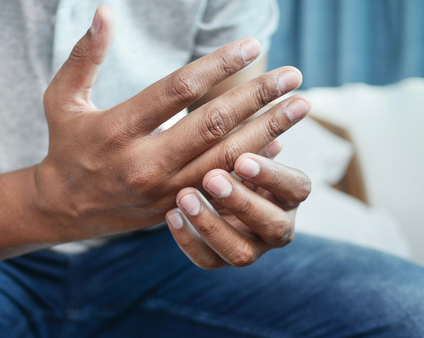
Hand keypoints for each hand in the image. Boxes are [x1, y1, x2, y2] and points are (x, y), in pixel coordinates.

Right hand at [34, 6, 308, 240]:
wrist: (64, 207)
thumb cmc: (66, 146)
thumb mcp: (62, 99)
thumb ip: (84, 56)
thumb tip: (105, 12)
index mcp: (117, 130)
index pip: (179, 91)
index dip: (219, 64)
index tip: (252, 46)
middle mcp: (144, 164)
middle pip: (213, 125)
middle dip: (258, 97)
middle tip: (294, 76)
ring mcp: (164, 190)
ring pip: (226, 158)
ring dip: (269, 131)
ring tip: (301, 106)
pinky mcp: (176, 206)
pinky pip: (222, 184)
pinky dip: (252, 164)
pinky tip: (278, 144)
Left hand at [165, 147, 310, 268]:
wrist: (204, 183)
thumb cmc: (230, 154)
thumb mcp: (239, 144)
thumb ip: (247, 136)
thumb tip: (253, 112)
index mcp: (290, 194)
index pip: (297, 188)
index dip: (272, 176)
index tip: (242, 159)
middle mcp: (278, 225)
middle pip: (273, 224)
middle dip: (241, 202)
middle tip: (211, 177)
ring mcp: (252, 247)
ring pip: (241, 252)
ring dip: (212, 225)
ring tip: (184, 196)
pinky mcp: (221, 259)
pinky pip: (208, 260)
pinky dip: (188, 239)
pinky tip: (171, 215)